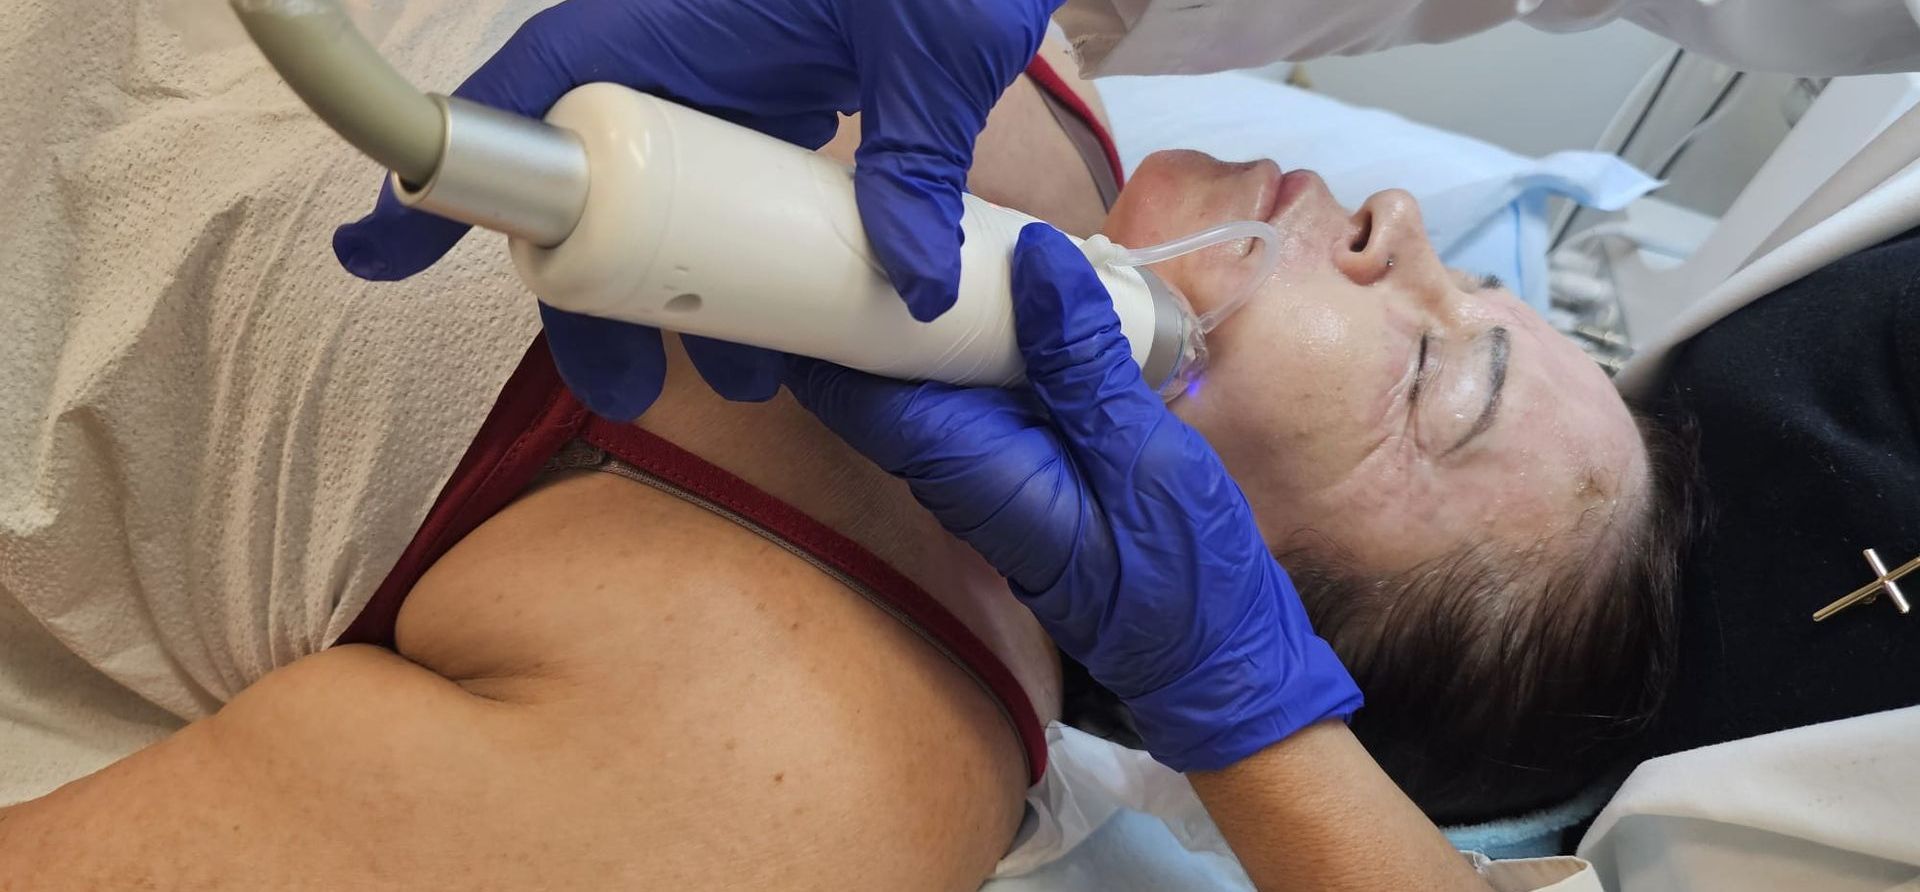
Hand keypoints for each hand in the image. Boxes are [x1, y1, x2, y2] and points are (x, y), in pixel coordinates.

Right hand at [334, 0, 1058, 420]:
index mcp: (673, 25)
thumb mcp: (929, 46)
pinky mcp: (784, 114)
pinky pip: (734, 204)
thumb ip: (913, 158)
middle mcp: (683, 64)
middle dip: (600, 302)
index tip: (376, 254)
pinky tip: (782, 335)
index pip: (530, 98)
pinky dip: (744, 271)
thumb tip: (914, 284)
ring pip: (671, 215)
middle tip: (623, 390)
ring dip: (688, 306)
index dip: (447, 176)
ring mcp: (732, 93)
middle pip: (602, 195)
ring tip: (745, 384)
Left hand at [785, 224, 1361, 770]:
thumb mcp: (1148, 461)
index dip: (828, 318)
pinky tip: (1024, 285)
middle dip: (878, 296)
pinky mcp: (1028, 462)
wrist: (1218, 659)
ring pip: (934, 375)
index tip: (824, 236)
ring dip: (938, 309)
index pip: (860, 392)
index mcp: (974, 473)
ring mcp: (994, 468)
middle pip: (884, 373)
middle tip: (899, 201)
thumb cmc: (1186, 577)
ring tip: (958, 219)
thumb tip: (1030, 258)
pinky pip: (984, 386)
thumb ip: (1084, 363)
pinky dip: (990, 335)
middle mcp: (962, 471)